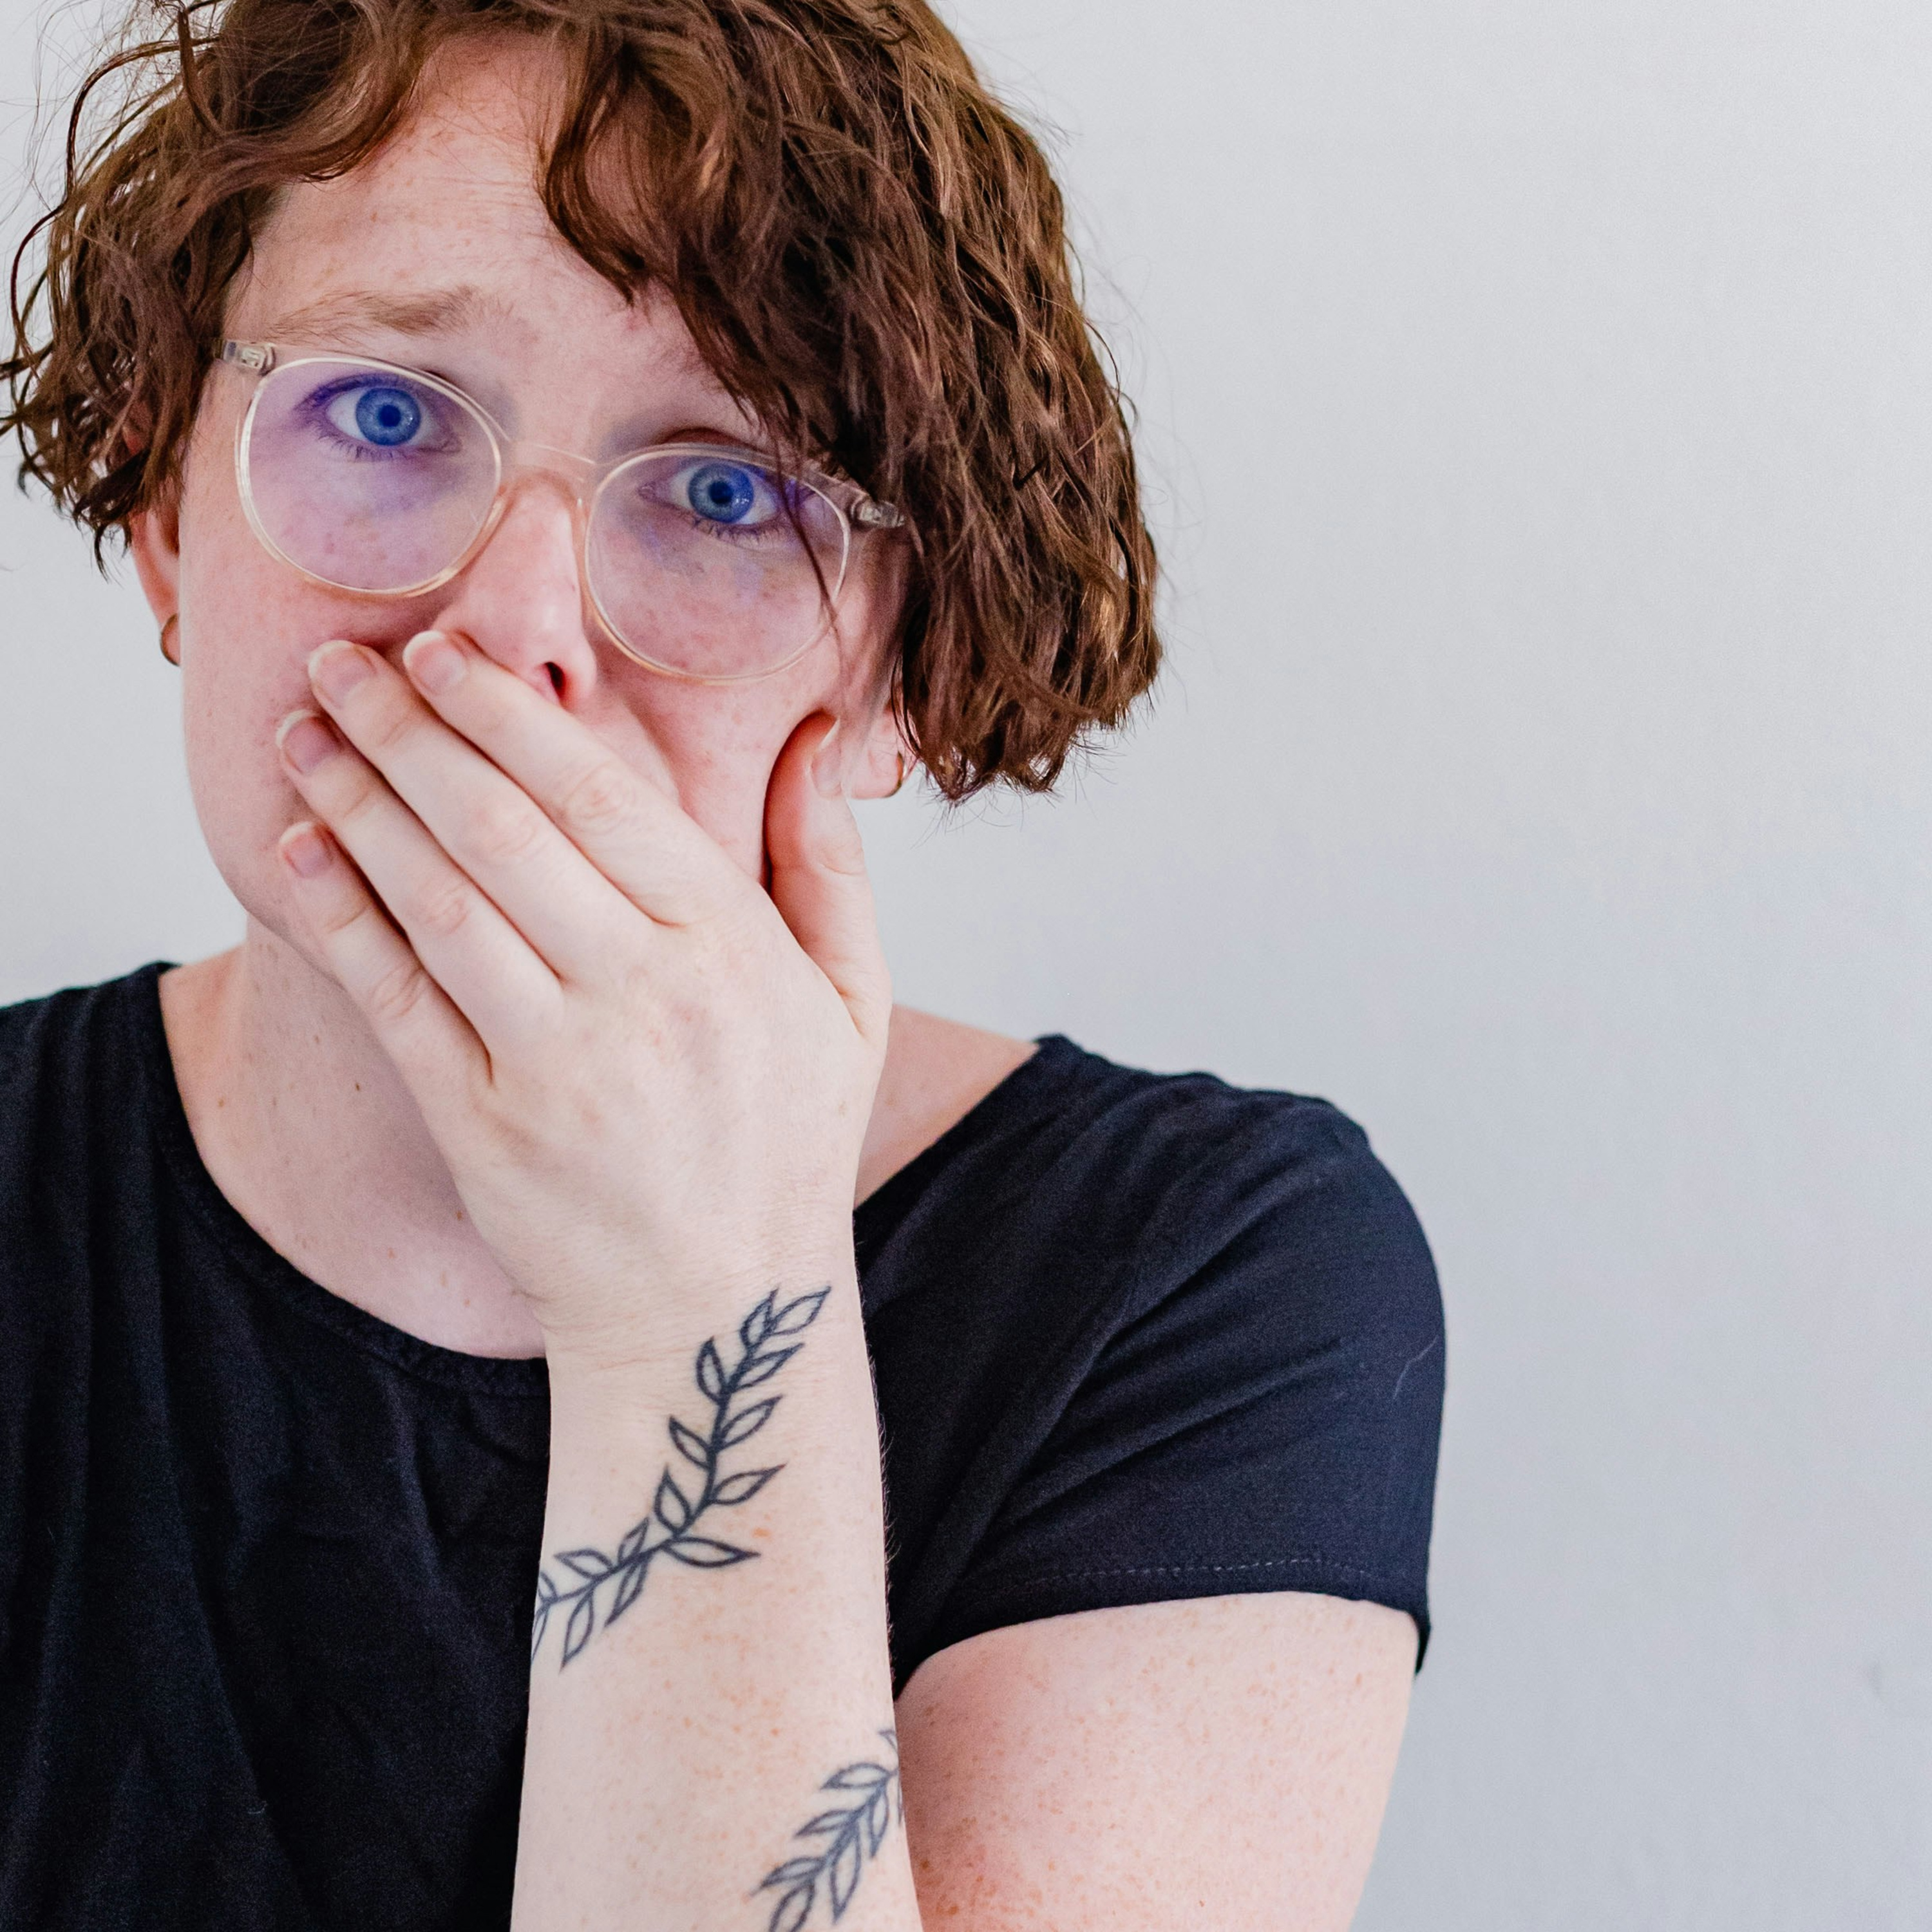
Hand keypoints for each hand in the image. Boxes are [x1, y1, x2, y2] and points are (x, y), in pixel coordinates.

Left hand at [272, 630, 890, 1375]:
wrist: (718, 1309)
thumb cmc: (784, 1140)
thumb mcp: (852, 1000)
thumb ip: (828, 863)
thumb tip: (817, 735)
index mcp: (730, 947)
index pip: (602, 797)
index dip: (507, 714)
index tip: (440, 650)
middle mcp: (642, 996)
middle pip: (501, 829)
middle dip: (409, 729)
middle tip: (342, 662)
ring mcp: (556, 1065)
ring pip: (436, 901)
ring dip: (357, 805)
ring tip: (303, 734)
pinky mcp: (483, 1125)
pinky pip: (397, 999)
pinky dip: (342, 916)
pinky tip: (302, 850)